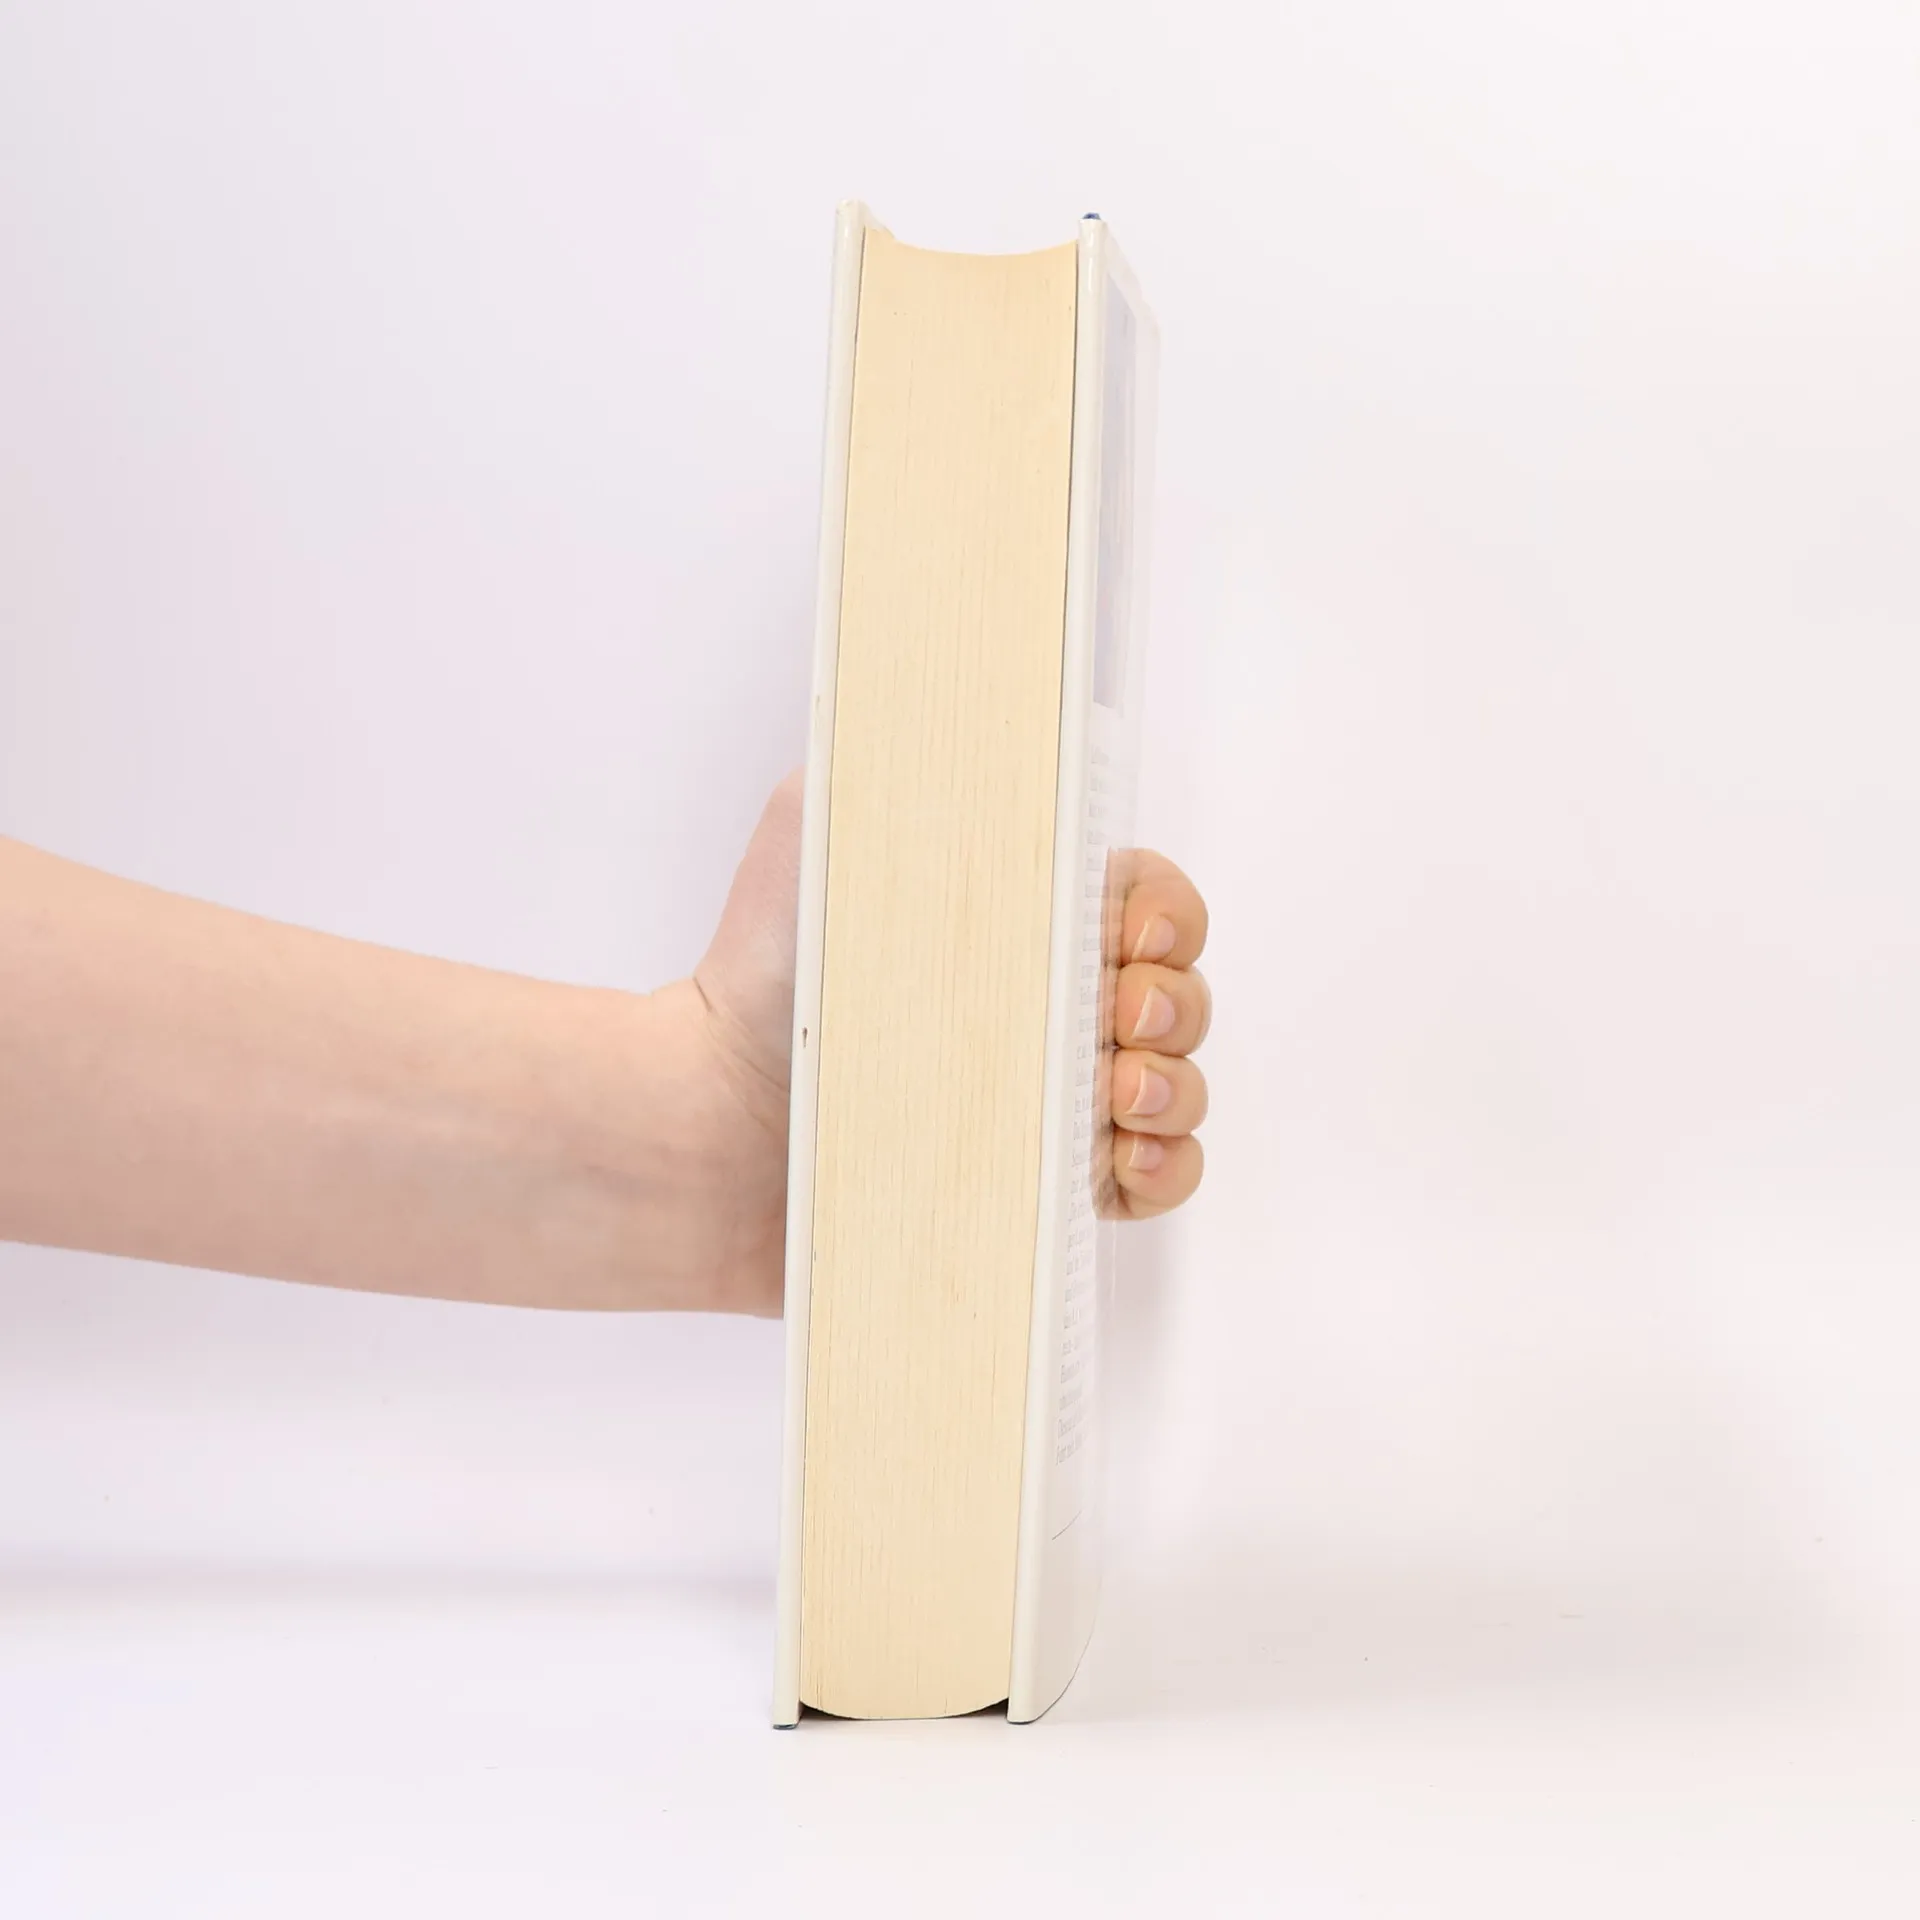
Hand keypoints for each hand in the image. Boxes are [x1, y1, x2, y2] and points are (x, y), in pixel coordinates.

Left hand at [685, 777, 1209, 1310]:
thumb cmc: (761, 975)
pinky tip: (1115, 1164)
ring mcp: (1047, 1105)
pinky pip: (1152, 1185)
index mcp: (1022, 920)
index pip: (1148, 902)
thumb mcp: (819, 822)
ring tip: (1110, 1099)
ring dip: (1172, 1092)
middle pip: (1177, 996)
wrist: (712, 1126)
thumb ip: (899, 761)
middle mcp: (1047, 1010)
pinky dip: (1161, 1173)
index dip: (1166, 915)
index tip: (1127, 933)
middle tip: (1114, 1020)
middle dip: (1174, 1005)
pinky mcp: (1038, 1192)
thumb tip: (987, 715)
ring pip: (1177, 1090)